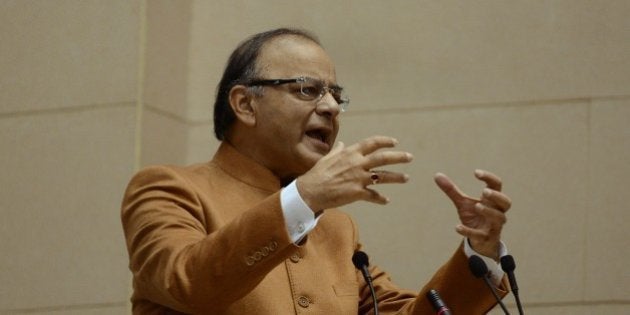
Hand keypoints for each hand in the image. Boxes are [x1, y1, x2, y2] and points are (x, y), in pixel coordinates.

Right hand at [296, 136, 412, 210]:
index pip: (372, 143)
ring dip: (396, 177)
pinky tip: (386, 200)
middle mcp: (357, 164)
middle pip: (383, 158)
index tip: (395, 142)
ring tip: (406, 178)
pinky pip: (374, 196)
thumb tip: (343, 144)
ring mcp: (359, 179)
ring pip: (383, 177)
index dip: (385, 141)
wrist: (311, 191)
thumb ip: (338, 151)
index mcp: (350, 153)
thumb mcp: (327, 158)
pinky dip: (381, 199)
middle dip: (399, 157)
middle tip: (409, 157)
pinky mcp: (357, 193)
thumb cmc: (317, 174)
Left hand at [434, 170, 510, 259]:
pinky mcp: (486, 238)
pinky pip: (481, 235)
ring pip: (499, 218)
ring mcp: (494, 226)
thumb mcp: (462, 203)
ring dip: (489, 212)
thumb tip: (437, 175)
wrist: (480, 241)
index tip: (475, 173)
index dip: (489, 178)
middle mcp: (497, 211)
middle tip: (484, 192)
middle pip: (506, 202)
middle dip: (497, 196)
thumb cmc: (474, 217)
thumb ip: (451, 190)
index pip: (496, 185)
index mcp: (492, 200)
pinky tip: (457, 227)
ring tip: (477, 206)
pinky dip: (469, 231)